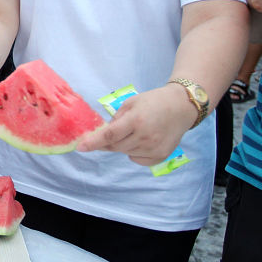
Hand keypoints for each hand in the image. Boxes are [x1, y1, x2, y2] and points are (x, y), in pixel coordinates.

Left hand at [75, 84, 190, 165]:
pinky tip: (141, 140)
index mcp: (136, 120)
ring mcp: (153, 148)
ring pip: (125, 152)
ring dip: (122, 144)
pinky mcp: (160, 156)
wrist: (180, 107)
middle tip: (110, 133)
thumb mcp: (131, 103)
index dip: (93, 142)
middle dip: (107, 142)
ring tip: (134, 131)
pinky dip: (134, 152)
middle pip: (115, 146)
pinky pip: (137, 159)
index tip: (80, 147)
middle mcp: (145, 137)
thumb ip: (116, 119)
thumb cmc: (153, 102)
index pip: (109, 135)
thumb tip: (103, 134)